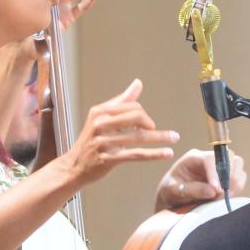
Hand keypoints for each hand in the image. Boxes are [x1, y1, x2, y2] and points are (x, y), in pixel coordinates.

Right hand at [56, 80, 176, 188]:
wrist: (74, 166)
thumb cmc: (91, 141)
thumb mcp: (103, 118)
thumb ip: (122, 101)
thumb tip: (137, 83)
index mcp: (100, 112)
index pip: (131, 106)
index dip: (144, 115)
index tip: (148, 125)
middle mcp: (100, 125)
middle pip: (136, 117)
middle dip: (151, 124)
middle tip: (157, 131)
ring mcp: (103, 142)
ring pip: (138, 137)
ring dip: (160, 137)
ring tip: (175, 138)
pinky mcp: (108, 159)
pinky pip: (136, 154)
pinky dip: (154, 154)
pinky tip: (167, 153)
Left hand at [153, 148, 247, 211]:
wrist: (173, 199)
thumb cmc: (170, 192)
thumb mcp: (173, 191)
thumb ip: (191, 190)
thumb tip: (213, 190)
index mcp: (193, 157)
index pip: (210, 158)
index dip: (215, 172)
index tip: (216, 189)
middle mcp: (208, 159)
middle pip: (228, 155)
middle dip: (229, 174)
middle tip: (222, 192)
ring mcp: (219, 166)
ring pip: (237, 163)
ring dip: (235, 180)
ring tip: (225, 194)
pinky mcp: (227, 176)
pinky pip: (240, 176)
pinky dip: (238, 186)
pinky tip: (228, 195)